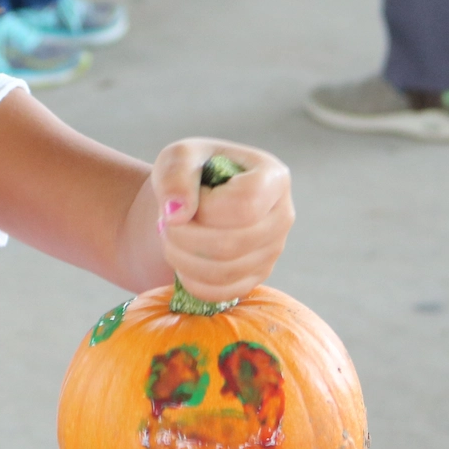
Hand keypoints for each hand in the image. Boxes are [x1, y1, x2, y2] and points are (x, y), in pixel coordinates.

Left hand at [152, 140, 293, 303]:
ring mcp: (273, 250)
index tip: (183, 198)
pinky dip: (192, 280)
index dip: (204, 207)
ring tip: (170, 238)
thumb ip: (176, 175)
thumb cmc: (190, 173)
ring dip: (183, 258)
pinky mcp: (257, 276)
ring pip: (227, 271)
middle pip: (234, 243)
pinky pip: (223, 292)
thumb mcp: (177, 157)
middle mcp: (283, 216)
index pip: (244, 204)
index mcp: (273, 178)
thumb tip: (178, 214)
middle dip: (185, 237)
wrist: (192, 200)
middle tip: (165, 224)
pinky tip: (181, 258)